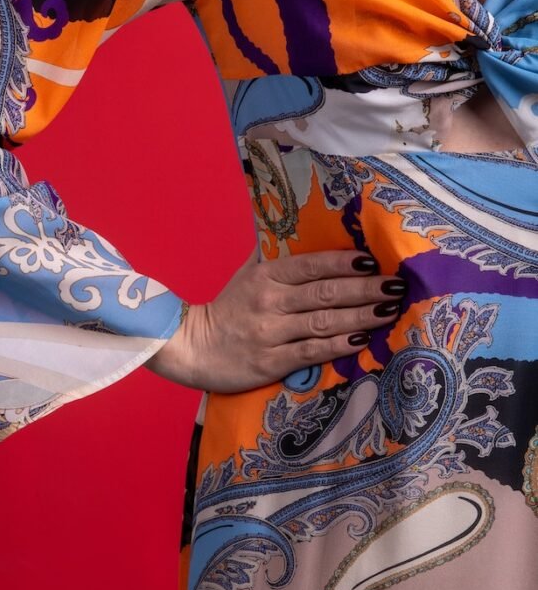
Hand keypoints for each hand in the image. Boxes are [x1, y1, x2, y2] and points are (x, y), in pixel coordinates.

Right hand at [144, 247, 405, 392]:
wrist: (191, 347)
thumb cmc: (227, 309)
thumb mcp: (246, 274)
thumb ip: (274, 256)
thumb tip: (302, 227)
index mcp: (265, 275)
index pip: (311, 265)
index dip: (343, 262)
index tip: (373, 260)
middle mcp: (269, 301)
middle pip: (325, 293)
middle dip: (365, 289)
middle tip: (396, 286)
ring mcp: (271, 333)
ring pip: (324, 321)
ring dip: (361, 316)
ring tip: (390, 311)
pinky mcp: (271, 362)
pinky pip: (312, 351)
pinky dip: (339, 345)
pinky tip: (363, 340)